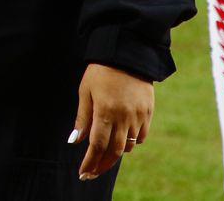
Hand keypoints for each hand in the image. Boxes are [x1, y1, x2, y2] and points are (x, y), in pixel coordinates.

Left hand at [71, 63, 153, 180]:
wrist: (127, 53)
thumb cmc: (100, 71)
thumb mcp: (85, 91)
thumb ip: (82, 118)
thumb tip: (75, 140)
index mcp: (105, 111)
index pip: (97, 145)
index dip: (90, 162)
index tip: (84, 172)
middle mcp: (123, 116)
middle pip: (115, 151)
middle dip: (103, 165)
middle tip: (93, 172)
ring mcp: (138, 115)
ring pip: (129, 145)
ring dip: (117, 153)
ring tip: (106, 154)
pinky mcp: (148, 111)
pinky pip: (142, 136)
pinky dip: (132, 142)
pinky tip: (123, 140)